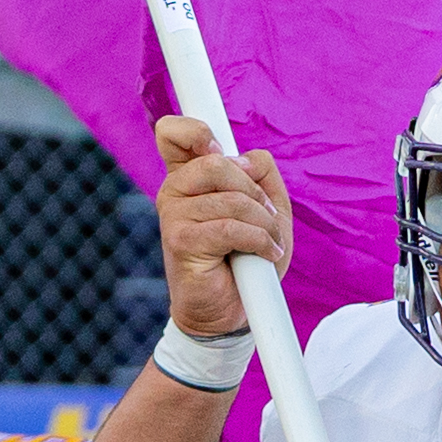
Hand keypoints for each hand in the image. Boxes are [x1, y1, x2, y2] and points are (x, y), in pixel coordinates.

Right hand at [149, 111, 293, 342]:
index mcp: (190, 177)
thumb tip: (247, 158)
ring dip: (263, 223)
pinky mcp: (180, 241)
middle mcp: (174, 191)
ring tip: (268, 243)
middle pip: (216, 161)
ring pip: (230, 197)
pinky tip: (265, 255)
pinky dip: (259, 241)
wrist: (233, 313)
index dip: (194, 129)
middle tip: (266, 217)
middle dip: (254, 190)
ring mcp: (173, 216)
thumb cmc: (248, 260)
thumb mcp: (268, 210)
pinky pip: (231, 226)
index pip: (173, 134)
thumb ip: (262, 175)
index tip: (217, 145)